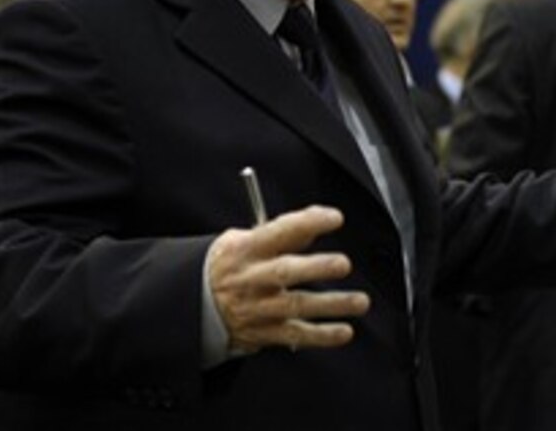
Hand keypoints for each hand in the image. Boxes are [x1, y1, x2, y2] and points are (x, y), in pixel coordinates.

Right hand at [207, 205, 370, 353]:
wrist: (195, 302)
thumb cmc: (230, 265)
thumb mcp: (245, 239)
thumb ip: (283, 233)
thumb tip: (316, 224)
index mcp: (247, 249)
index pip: (279, 231)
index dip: (307, 222)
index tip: (334, 218)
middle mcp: (252, 278)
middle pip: (285, 272)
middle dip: (316, 268)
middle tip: (343, 264)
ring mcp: (257, 307)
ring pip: (296, 306)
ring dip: (331, 305)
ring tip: (360, 302)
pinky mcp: (262, 332)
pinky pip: (295, 335)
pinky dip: (322, 336)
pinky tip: (344, 332)